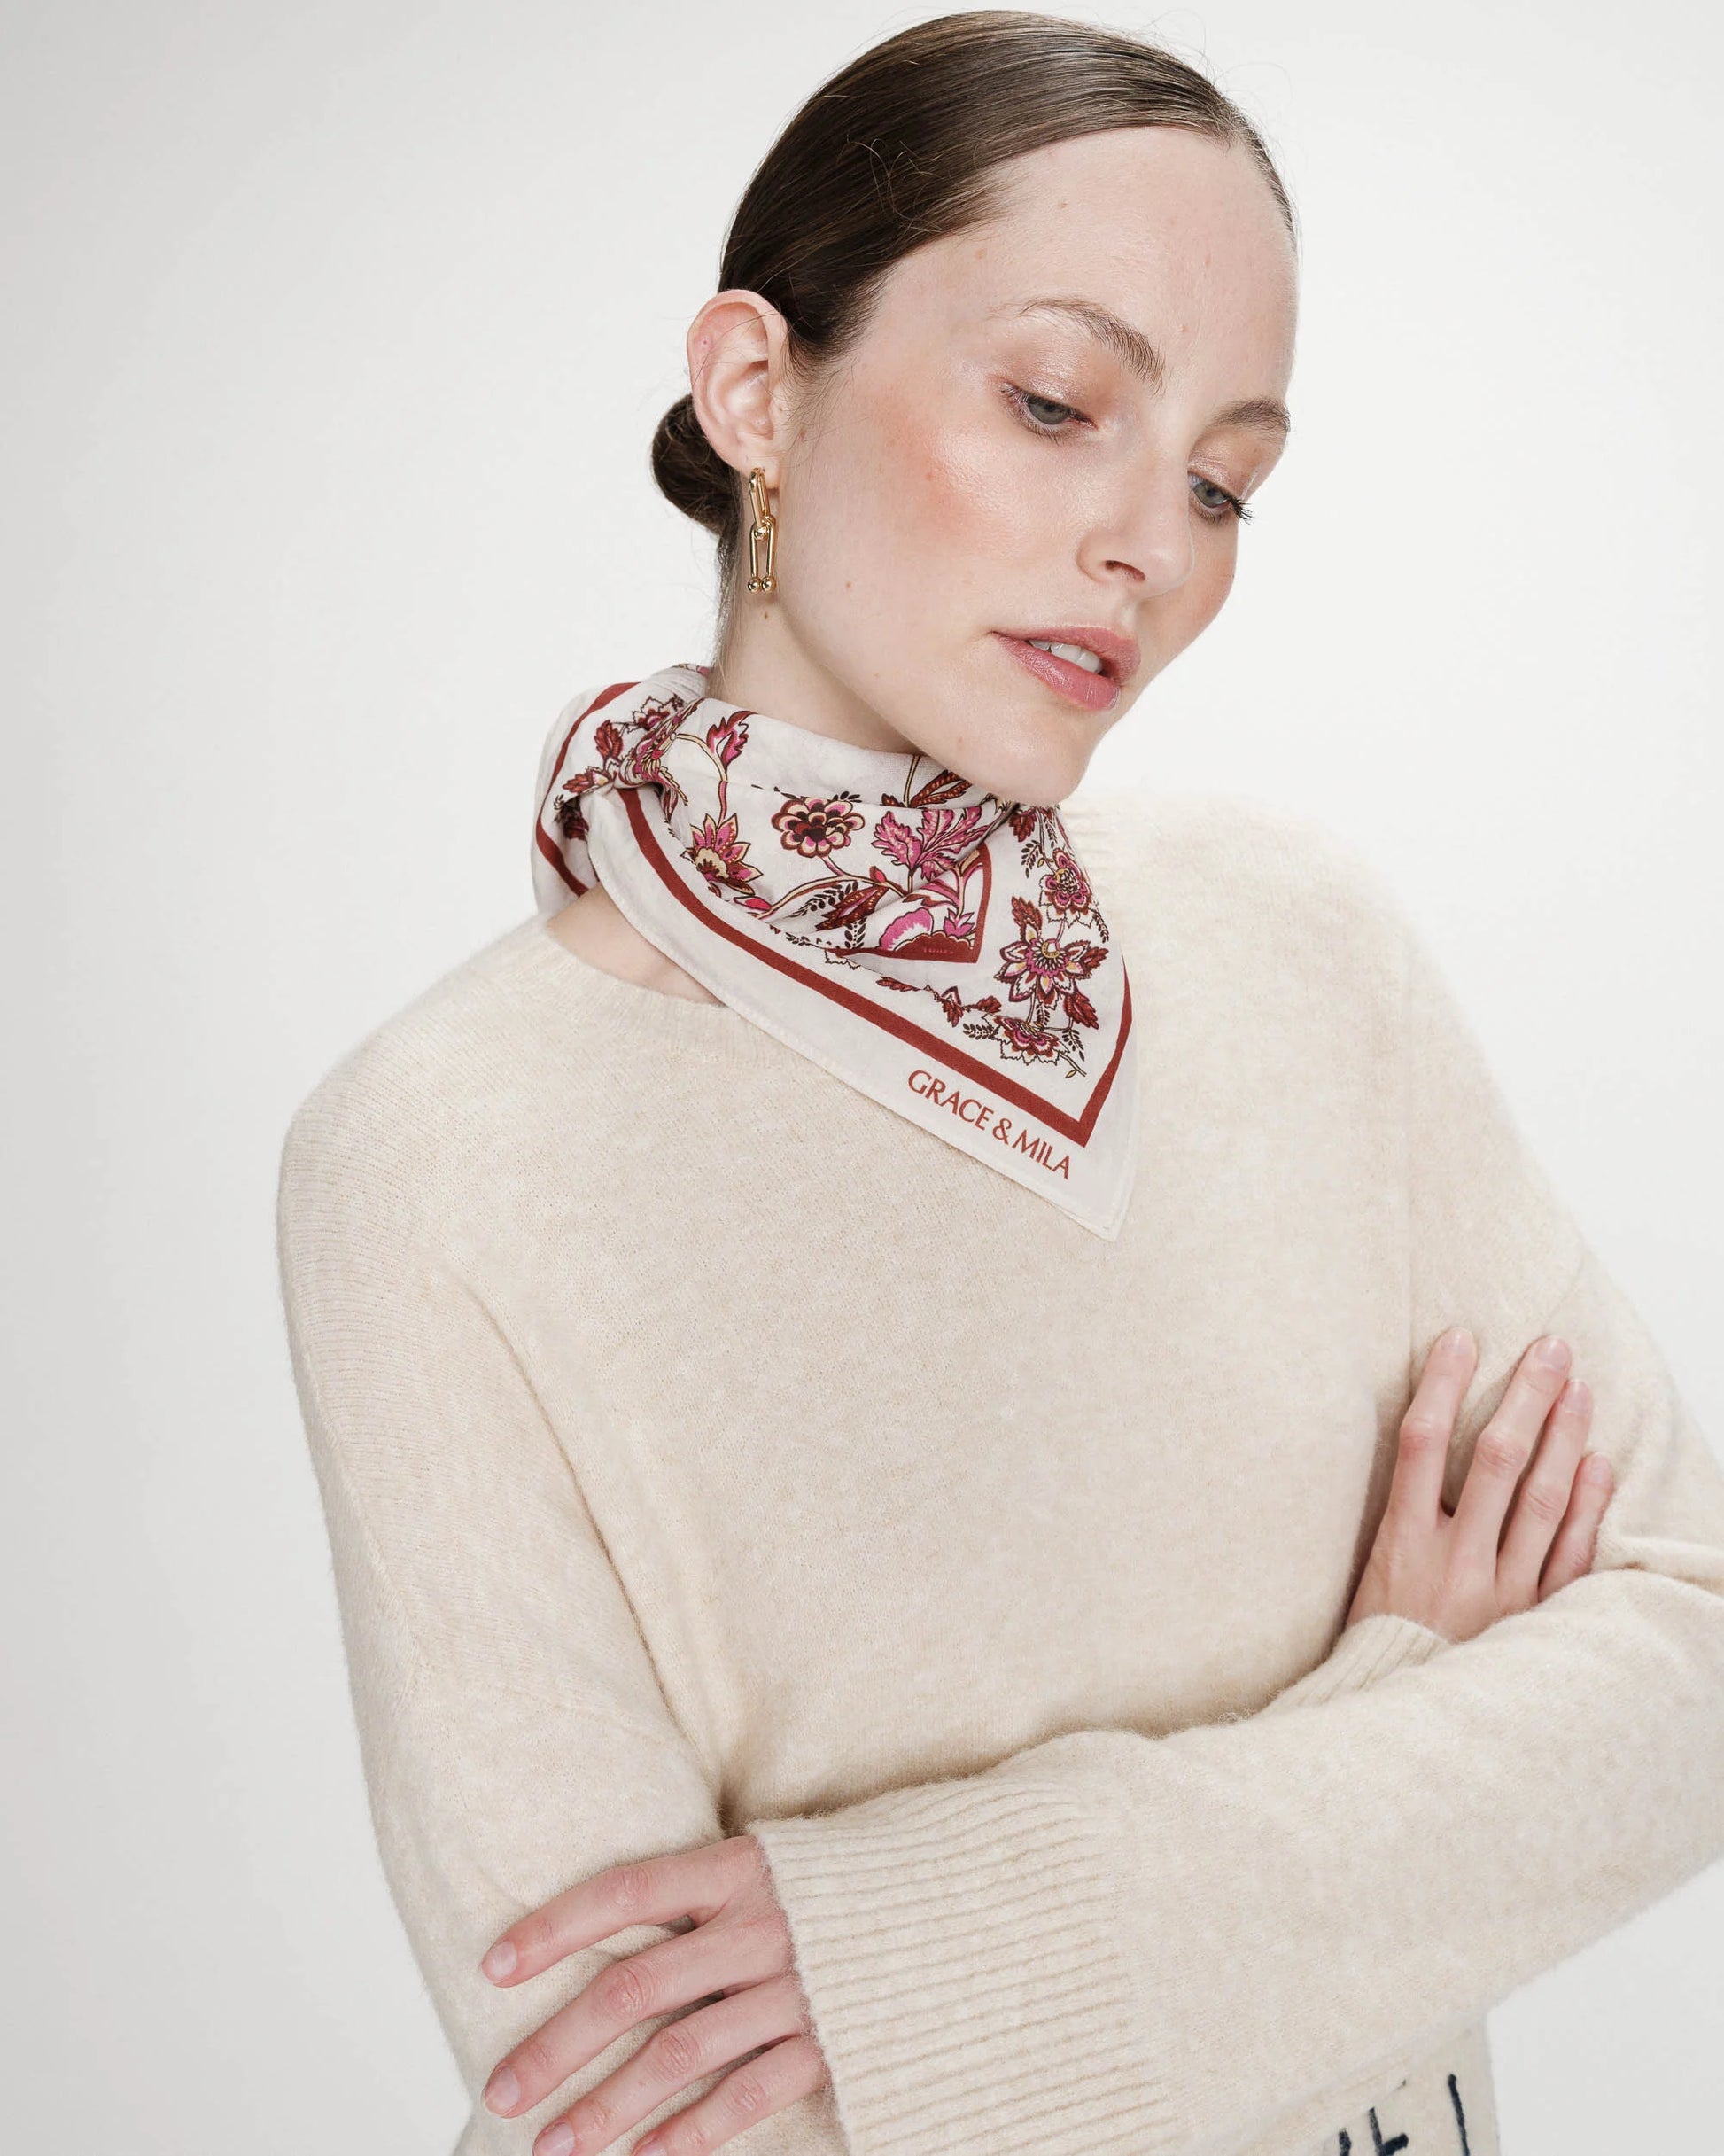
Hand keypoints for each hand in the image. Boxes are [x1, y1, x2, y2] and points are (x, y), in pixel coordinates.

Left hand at [476, 1830, 827, 2155]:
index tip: (492, 1967)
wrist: (954, 1906)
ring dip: (607, 2109)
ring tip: (553, 2146)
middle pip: (634, 1989)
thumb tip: (603, 1945)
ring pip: (677, 2056)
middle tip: (502, 2089)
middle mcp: (760, 1924)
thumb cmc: (838, 1888)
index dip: (553, 1927)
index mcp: (737, 1866)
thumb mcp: (768, 1867)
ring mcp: (796, 1987)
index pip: (623, 1892)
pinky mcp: (829, 2042)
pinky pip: (745, 2096)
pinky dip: (689, 2134)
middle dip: (556, 2046)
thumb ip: (699, 1899)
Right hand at [1346, 1326, 1613, 1644]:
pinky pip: (1568, 1557)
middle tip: (1552, 1349)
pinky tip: (1597, 1464)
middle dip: (1527, 1397)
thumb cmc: (1381, 1639)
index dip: (1443, 1385)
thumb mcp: (1371, 1570)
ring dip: (1564, 1438)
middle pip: (1497, 1460)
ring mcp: (1500, 1591)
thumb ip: (1404, 1514)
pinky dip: (1586, 1508)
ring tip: (1579, 1390)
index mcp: (1402, 1543)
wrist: (1400, 1716)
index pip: (1423, 1443)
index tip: (1462, 1339)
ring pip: (1541, 1500)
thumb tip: (1427, 1443)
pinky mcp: (1532, 1620)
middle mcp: (1455, 1561)